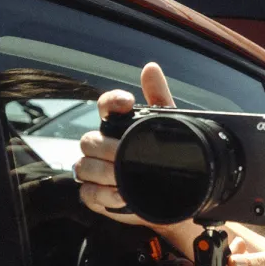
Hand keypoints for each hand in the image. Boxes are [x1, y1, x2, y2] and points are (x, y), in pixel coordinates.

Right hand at [75, 62, 174, 227]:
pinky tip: (119, 195)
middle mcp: (105, 147)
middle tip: (122, 154)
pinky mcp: (98, 197)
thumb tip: (150, 68)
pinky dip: (101, 195)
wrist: (180, 197)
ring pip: (84, 166)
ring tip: (120, 178)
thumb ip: (160, 98)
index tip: (127, 102)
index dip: (111, 102)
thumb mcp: (171, 129)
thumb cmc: (170, 160)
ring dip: (102, 172)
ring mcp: (98, 173)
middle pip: (89, 141)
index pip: (106, 107)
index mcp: (120, 127)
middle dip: (106, 148)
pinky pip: (87, 194)